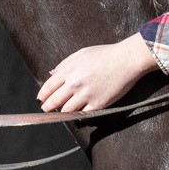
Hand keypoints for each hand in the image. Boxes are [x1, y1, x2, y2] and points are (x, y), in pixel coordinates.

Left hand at [37, 34, 159, 112]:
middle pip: (54, 101)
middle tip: (46, 110)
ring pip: (67, 111)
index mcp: (69, 71)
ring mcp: (86, 95)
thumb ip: (64, 64)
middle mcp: (75, 84)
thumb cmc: (105, 54)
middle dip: (48, 107)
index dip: (42, 96)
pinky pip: (83, 115)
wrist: (127, 60)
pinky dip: (79, 116)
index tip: (41, 100)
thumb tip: (51, 73)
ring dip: (64, 112)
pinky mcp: (98, 104)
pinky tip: (79, 114)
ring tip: (64, 110)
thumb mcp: (81, 53)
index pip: (48, 87)